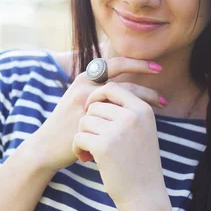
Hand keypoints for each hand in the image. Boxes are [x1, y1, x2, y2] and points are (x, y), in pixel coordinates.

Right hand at [34, 56, 167, 173]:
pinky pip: (119, 115)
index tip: (158, 68)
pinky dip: (135, 116)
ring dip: (145, 98)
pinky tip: (146, 122)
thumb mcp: (80, 102)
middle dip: (146, 79)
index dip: (137, 63)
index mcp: (84, 78)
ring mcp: (85, 103)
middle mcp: (84, 85)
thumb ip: (99, 92)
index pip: (116, 63)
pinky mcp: (88, 120)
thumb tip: (126, 89)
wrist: (47, 147)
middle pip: (122, 77)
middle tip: (164, 86)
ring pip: (123, 94)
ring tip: (162, 103)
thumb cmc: (67, 125)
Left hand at [72, 81, 168, 210]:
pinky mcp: (104, 146)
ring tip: (92, 152)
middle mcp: (132, 116)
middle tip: (94, 140)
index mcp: (143, 110)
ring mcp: (118, 131)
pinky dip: (78, 148)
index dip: (97, 96)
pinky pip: (79, 137)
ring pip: (85, 121)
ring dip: (83, 136)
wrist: (145, 196)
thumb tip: (104, 91)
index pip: (112, 88)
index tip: (92, 110)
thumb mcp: (143, 132)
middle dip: (89, 122)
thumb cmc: (140, 164)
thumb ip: (128, 112)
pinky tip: (87, 159)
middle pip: (95, 105)